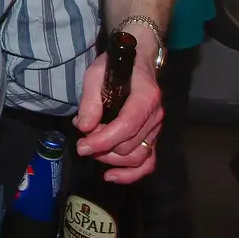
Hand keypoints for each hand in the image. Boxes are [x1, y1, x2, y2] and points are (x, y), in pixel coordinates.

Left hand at [73, 50, 162, 183]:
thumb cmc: (116, 65)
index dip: (104, 140)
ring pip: (136, 157)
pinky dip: (130, 174)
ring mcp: (156, 129)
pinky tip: (111, 176)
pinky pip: (148, 163)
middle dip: (102, 148)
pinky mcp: (152, 137)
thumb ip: (90, 100)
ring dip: (110, 160)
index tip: (82, 146)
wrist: (137, 61)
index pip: (127, 126)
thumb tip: (84, 127)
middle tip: (83, 139)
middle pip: (129, 146)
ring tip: (92, 148)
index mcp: (146, 97)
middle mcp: (155, 116)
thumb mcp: (96, 73)